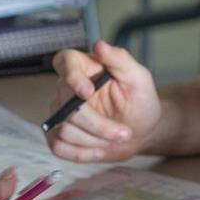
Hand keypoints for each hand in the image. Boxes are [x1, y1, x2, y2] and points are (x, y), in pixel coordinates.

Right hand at [46, 40, 162, 162]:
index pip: (64, 62)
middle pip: (65, 106)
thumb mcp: (139, 78)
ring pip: (64, 130)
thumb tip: (99, 45)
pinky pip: (58, 147)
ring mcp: (59, 113)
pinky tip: (100, 151)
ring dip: (95, 140)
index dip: (71, 76)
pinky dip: (82, 153)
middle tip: (124, 132)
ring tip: (116, 139)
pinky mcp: (58, 135)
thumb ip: (120, 60)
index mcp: (83, 68)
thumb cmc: (140, 101)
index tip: (87, 91)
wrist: (141, 131)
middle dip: (97, 124)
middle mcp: (65, 89)